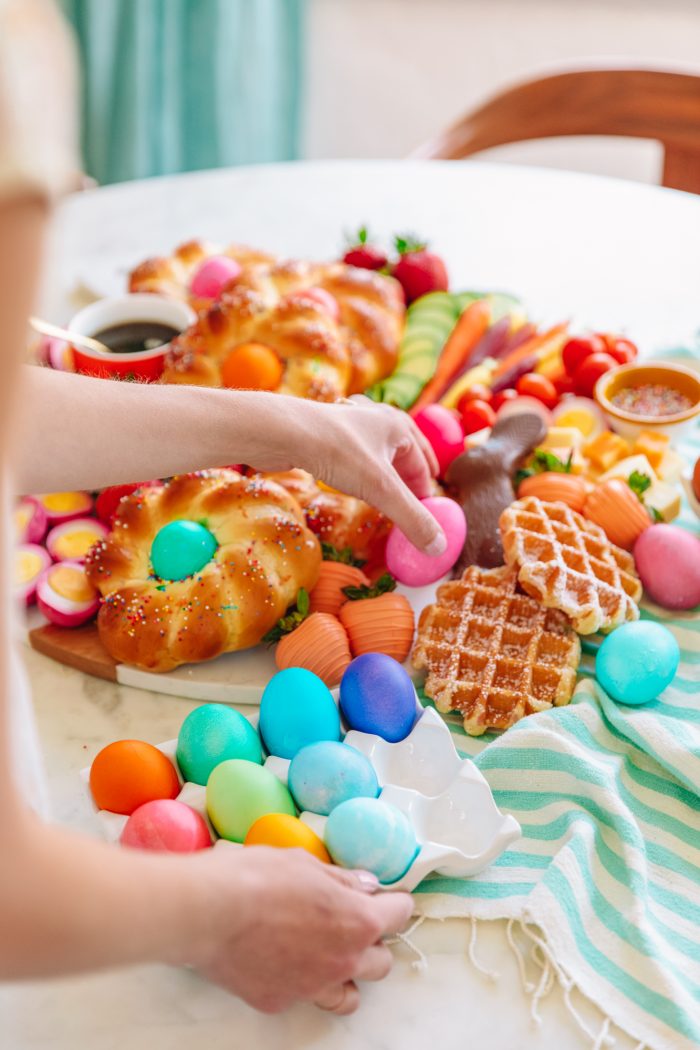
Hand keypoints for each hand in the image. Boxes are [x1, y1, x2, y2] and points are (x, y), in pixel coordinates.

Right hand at [185, 844, 412, 1014]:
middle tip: (353, 923)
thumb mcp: (305, 861)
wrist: (209, 911)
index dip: (395, 902)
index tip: (389, 897)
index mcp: (357, 920)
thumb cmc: (257, 876)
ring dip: (347, 976)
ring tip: (328, 955)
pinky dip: (299, 981)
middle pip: (382, 962)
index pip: (399, 914)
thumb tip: (364, 884)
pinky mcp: (280, 1001)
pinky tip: (281, 960)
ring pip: (350, 996)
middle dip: (373, 942)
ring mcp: (312, 986)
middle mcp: (343, 960)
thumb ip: (341, 879)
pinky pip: (302, 996)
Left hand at [255, 394, 445, 554]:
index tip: (428, 515)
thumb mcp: (381, 490)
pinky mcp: (327, 433)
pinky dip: (359, 470)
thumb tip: (438, 547)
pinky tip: (351, 482)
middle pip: (403, 454)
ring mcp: (351, 424)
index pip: (423, 465)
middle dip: (409, 479)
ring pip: (377, 452)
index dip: (427, 492)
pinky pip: (353, 454)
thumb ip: (412, 519)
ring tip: (385, 494)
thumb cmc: (338, 452)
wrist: (285, 431)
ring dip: (383, 473)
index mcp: (399, 426)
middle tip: (413, 503)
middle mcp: (378, 419)